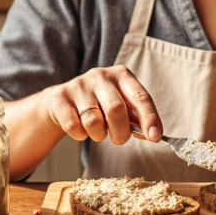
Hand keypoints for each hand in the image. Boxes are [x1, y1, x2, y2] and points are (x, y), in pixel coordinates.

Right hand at [39, 65, 162, 144]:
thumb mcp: (122, 104)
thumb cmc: (100, 104)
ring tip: (97, 130)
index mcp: (122, 75)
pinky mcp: (60, 96)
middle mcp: (101, 75)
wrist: (63, 100)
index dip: (149, 118)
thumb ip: (137, 117)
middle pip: (116, 110)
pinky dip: (80, 135)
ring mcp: (79, 84)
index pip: (141, 97)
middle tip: (118, 139)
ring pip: (93, 121)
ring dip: (98, 135)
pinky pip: (73, 126)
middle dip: (120, 133)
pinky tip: (80, 127)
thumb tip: (154, 134)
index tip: (155, 136)